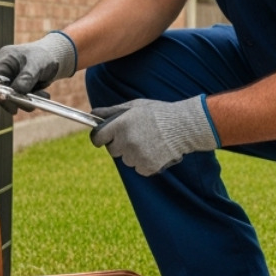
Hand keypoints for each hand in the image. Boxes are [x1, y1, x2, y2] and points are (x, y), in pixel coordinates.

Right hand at [0, 32, 76, 110]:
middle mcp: (5, 71)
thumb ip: (27, 76)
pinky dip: (32, 100)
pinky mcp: (19, 88)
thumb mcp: (37, 63)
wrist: (55, 57)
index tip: (11, 103)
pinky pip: (21, 98)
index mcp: (5, 60)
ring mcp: (12, 80)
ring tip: (43, 96)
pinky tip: (44, 95)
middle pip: (1, 91)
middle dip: (16, 100)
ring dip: (27, 101)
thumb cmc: (44, 55)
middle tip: (30, 105)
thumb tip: (17, 90)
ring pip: (12, 97)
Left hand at [89, 96, 219, 176]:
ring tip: (150, 141)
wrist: (183, 126)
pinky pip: (139, 168)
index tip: (105, 137)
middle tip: (136, 135)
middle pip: (113, 150)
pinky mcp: (147, 167)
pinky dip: (145, 162)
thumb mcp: (134, 106)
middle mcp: (126, 142)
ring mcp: (136, 156)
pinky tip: (155, 150)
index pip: (98, 138)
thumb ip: (111, 111)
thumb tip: (92, 113)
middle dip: (120, 144)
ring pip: (126, 160)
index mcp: (120, 125)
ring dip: (134, 154)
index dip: (101, 137)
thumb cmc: (158, 114)